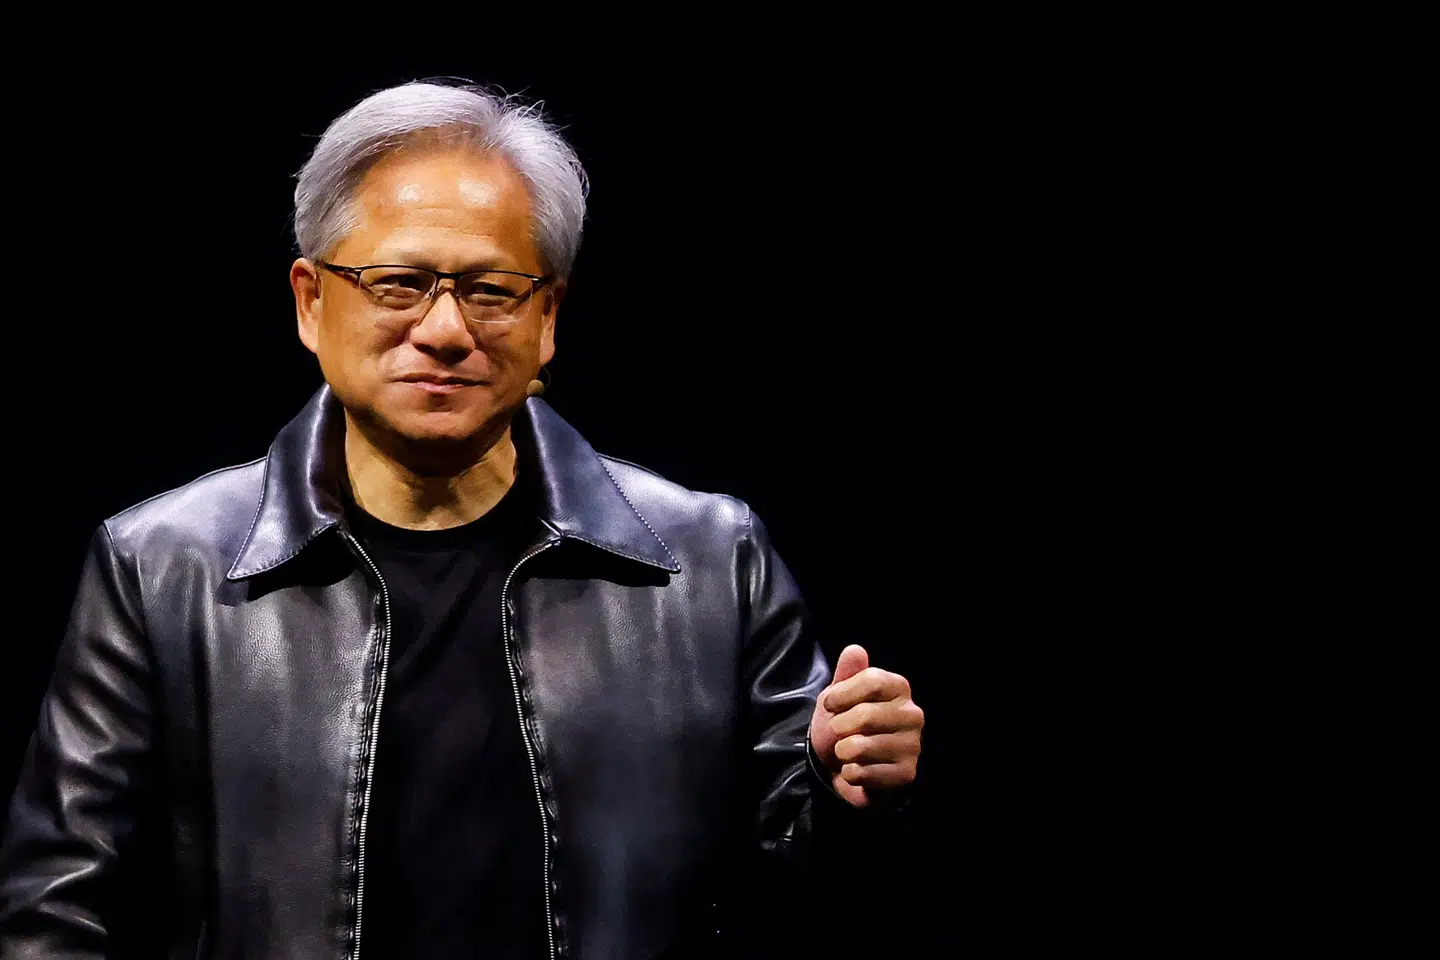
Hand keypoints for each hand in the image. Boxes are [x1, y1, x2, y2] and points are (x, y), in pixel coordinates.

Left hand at [808, 645, 923, 808]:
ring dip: (842, 752)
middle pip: (865, 715)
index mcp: (899, 688)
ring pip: (859, 747)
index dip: (842, 693)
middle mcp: (912, 714)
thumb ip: (847, 672)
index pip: (872, 681)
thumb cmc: (845, 723)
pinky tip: (857, 768)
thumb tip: (855, 650)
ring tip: (848, 751)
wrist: (846, 764)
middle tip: (840, 732)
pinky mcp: (906, 774)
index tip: (829, 704)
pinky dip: (848, 773)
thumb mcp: (840, 695)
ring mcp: (912, 745)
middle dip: (838, 726)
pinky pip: (862, 772)